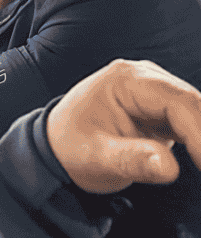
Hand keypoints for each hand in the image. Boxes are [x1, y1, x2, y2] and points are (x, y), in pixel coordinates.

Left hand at [47, 59, 200, 193]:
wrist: (57, 145)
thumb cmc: (71, 144)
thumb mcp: (95, 156)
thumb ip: (131, 160)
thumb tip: (168, 167)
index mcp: (125, 80)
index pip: (178, 102)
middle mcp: (143, 79)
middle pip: (194, 104)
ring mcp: (154, 93)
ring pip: (197, 113)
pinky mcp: (161, 110)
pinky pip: (191, 123)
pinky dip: (198, 142)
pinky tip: (199, 161)